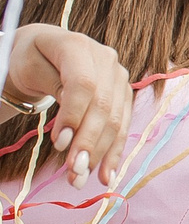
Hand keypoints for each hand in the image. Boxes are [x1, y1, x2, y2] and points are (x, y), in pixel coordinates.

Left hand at [5, 22, 130, 185]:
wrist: (44, 52)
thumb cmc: (31, 60)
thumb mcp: (31, 68)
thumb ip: (52, 87)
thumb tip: (73, 127)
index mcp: (79, 46)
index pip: (84, 84)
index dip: (74, 115)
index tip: (59, 144)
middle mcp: (107, 60)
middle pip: (104, 106)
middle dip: (89, 142)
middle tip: (73, 171)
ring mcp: (119, 77)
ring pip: (116, 120)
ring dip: (101, 153)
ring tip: (81, 178)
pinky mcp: (123, 95)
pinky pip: (122, 126)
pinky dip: (113, 152)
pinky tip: (106, 174)